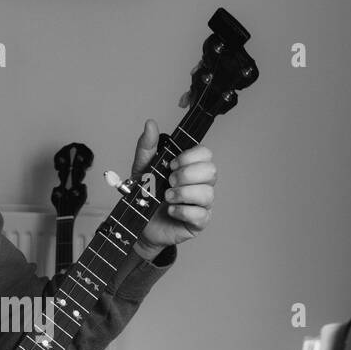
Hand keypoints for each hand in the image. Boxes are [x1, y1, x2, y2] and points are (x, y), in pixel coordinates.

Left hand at [129, 118, 215, 258]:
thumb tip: (150, 124)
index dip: (189, 157)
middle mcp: (199, 184)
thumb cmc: (145, 198)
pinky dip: (183, 211)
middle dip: (187, 175)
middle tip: (169, 182)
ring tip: (167, 197)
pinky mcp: (198, 222)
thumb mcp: (142, 169)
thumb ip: (147, 147)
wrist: (139, 225)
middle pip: (211, 171)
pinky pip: (201, 214)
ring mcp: (201, 204)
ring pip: (208, 193)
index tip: (171, 165)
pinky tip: (171, 211)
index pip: (205, 154)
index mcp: (190, 168)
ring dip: (183, 193)